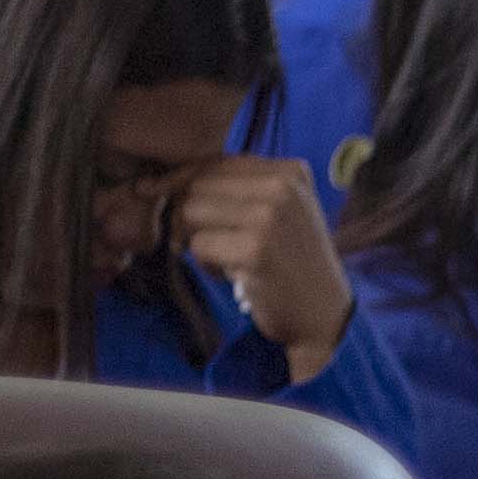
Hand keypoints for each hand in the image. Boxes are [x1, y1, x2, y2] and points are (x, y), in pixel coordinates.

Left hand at [166, 158, 353, 373]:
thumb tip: (160, 179)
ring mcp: (270, 217)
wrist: (325, 316)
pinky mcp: (256, 249)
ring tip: (224, 259)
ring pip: (191, 212)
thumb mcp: (277, 212)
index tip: (153, 192)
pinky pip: (198, 246)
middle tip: (201, 243)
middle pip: (198, 185)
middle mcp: (283, 187)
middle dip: (186, 215)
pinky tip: (232, 275)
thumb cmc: (292, 264)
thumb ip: (238, 188)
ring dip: (195, 240)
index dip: (180, 179)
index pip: (215, 161)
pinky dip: (206, 265)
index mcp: (290, 172)